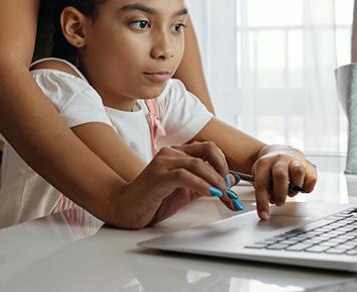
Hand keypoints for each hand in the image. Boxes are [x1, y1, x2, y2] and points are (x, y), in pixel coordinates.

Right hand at [106, 142, 238, 227]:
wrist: (125, 208)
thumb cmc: (153, 200)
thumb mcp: (185, 192)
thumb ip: (204, 184)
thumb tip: (230, 181)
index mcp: (177, 153)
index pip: (208, 148)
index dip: (224, 164)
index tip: (231, 183)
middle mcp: (170, 153)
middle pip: (207, 150)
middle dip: (223, 170)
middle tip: (229, 190)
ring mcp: (163, 163)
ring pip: (198, 163)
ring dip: (215, 181)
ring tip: (223, 195)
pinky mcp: (157, 176)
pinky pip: (184, 176)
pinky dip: (201, 185)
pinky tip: (209, 194)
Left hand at [251, 145, 317, 219]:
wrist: (279, 151)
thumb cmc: (269, 169)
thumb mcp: (260, 176)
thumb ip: (263, 191)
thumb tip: (267, 208)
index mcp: (264, 163)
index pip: (262, 184)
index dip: (263, 202)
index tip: (264, 215)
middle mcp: (280, 160)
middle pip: (280, 175)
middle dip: (280, 194)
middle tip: (279, 202)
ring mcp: (295, 161)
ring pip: (298, 172)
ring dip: (295, 187)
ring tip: (291, 191)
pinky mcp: (309, 166)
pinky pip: (311, 178)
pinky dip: (306, 188)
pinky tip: (300, 187)